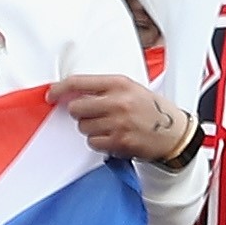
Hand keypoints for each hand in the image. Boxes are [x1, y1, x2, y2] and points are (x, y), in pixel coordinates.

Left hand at [52, 75, 195, 165]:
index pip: (78, 82)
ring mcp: (118, 123)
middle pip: (76, 107)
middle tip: (91, 114)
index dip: (59, 89)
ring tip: (108, 126)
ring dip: (90, 128)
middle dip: (79, 113)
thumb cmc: (151, 109)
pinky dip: (99, 141)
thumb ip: (103, 89)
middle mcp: (118, 101)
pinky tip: (113, 137)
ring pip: (83, 127)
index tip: (51, 94)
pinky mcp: (119, 142)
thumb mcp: (130, 88)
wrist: (174, 133)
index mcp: (119, 83)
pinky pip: (93, 142)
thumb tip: (71, 93)